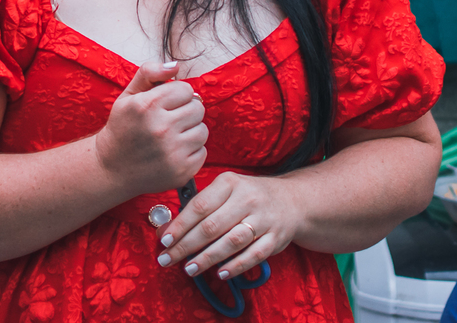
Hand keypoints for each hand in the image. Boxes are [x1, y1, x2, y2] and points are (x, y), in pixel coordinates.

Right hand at [94, 61, 206, 195]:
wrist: (111, 169)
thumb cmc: (122, 128)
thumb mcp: (128, 96)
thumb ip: (150, 73)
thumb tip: (176, 65)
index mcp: (147, 106)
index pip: (186, 89)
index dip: (176, 95)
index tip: (165, 104)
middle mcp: (161, 128)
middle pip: (198, 109)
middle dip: (186, 111)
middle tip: (170, 120)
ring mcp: (172, 152)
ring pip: (202, 130)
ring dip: (190, 131)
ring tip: (172, 136)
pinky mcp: (181, 171)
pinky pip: (202, 151)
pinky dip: (191, 151)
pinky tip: (173, 152)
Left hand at [155, 171, 297, 280]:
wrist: (292, 200)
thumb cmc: (248, 196)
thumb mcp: (225, 191)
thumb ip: (197, 208)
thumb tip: (165, 230)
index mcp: (230, 183)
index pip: (200, 206)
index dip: (180, 225)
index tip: (164, 241)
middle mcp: (248, 199)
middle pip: (212, 226)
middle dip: (187, 245)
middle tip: (168, 259)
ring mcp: (264, 219)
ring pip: (231, 242)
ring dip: (208, 258)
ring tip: (189, 269)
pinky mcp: (275, 238)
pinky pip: (254, 255)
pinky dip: (236, 266)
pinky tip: (220, 273)